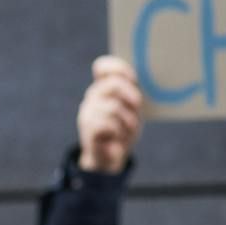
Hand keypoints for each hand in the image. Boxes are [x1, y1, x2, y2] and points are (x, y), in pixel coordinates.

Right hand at [76, 56, 143, 175]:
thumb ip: (132, 94)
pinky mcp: (88, 127)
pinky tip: (116, 138)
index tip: (132, 80)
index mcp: (103, 87)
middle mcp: (93, 95)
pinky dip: (118, 132)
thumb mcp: (132, 109)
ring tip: (126, 130)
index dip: (119, 69)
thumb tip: (134, 90)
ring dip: (127, 121)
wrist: (110, 157)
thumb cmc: (124, 129)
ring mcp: (88, 111)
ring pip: (114, 107)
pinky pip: (108, 123)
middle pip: (115, 85)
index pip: (103, 66)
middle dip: (132, 97)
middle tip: (137, 109)